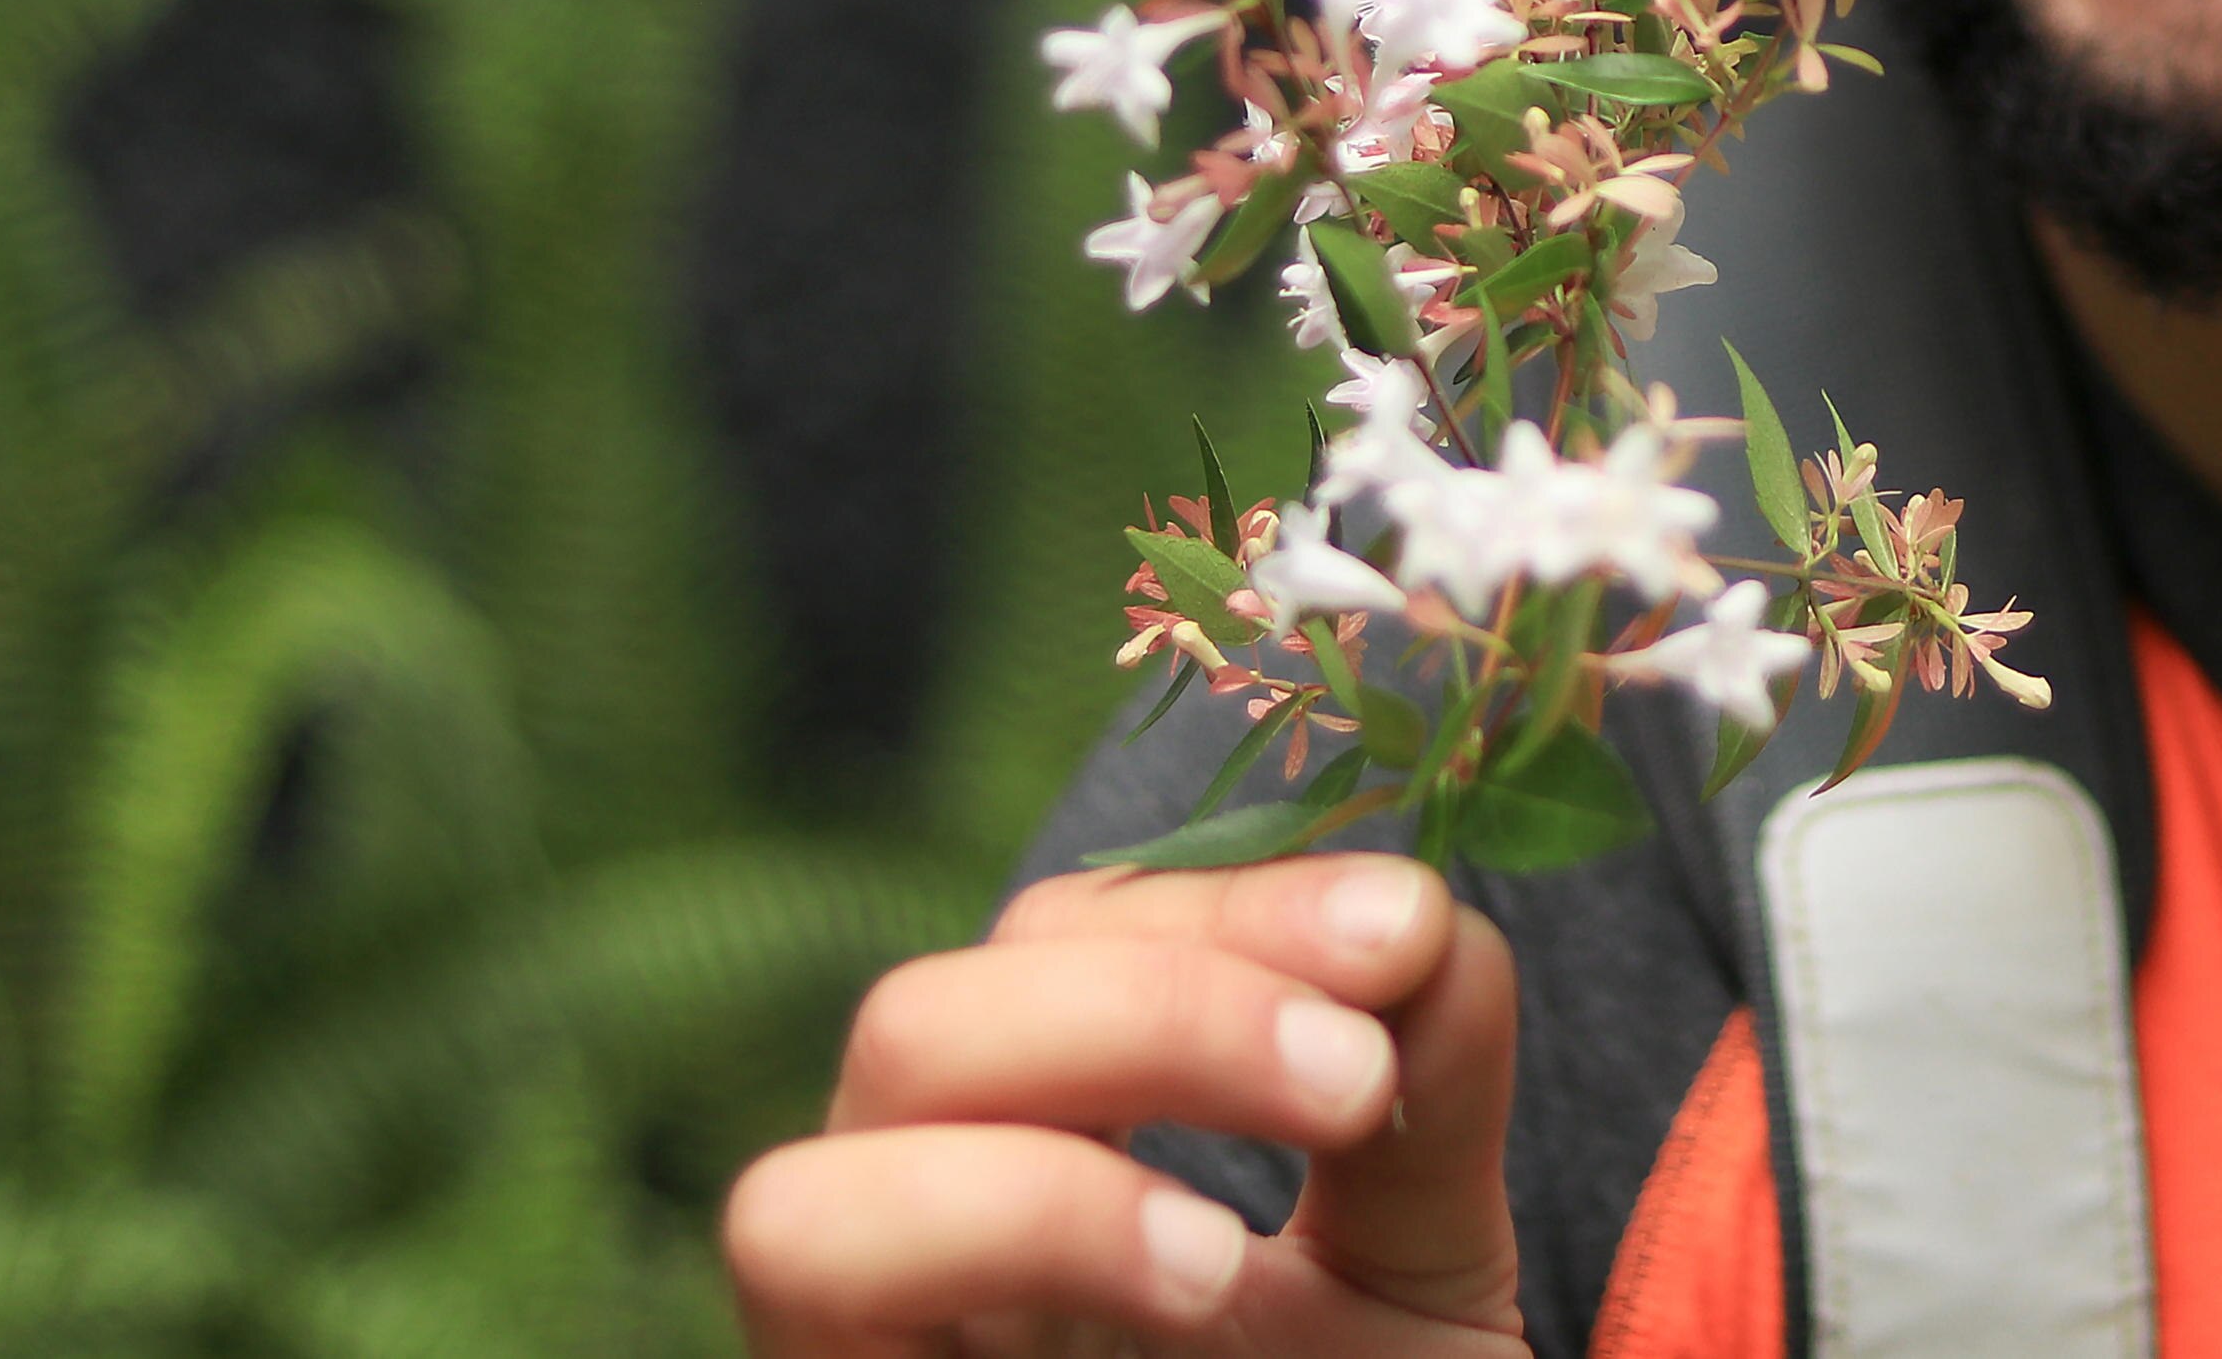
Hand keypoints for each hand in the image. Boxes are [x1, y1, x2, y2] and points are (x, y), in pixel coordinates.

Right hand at [727, 852, 1521, 1354]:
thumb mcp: (1420, 1272)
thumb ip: (1429, 1090)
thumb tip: (1423, 917)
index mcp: (1038, 1151)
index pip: (1053, 943)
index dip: (1214, 905)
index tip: (1401, 933)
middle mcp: (920, 1256)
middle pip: (905, 1032)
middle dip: (1139, 1011)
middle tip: (1347, 1077)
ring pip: (792, 1216)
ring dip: (1028, 1185)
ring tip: (1221, 1250)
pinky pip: (828, 1345)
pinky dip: (1006, 1258)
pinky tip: (1192, 1303)